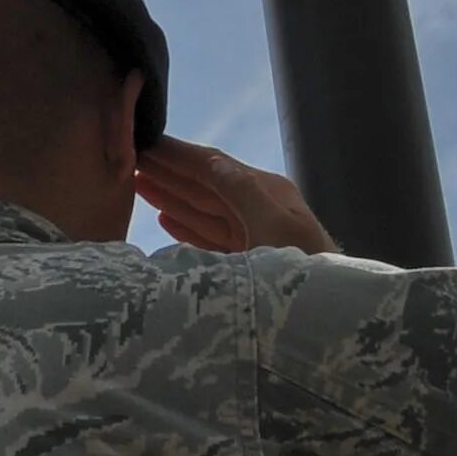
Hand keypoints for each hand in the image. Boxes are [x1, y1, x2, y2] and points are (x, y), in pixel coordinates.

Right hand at [134, 136, 337, 255]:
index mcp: (267, 193)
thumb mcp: (275, 226)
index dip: (179, 154)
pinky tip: (164, 218)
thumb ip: (242, 192)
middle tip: (130, 155)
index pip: (215, 166)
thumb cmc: (304, 269)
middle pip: (204, 186)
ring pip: (202, 210)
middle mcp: (257, 209)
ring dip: (170, 195)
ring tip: (136, 181)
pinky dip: (185, 227)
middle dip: (168, 171)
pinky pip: (208, 238)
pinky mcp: (244, 262)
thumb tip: (212, 160)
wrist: (327, 317)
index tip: (146, 138)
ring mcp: (250, 236)